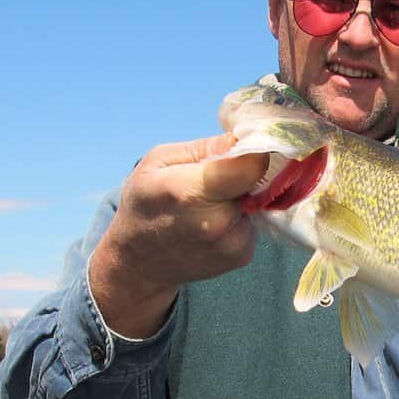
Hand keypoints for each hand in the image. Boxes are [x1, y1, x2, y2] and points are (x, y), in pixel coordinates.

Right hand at [89, 135, 268, 337]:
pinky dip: (241, 217)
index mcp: (189, 192)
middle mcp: (216, 223)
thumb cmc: (144, 203)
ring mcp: (232, 244)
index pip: (252, 166)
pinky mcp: (243, 257)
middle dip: (245, 174)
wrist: (139, 262)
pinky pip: (254, 222)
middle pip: (258, 183)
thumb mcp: (159, 161)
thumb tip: (247, 136)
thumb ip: (207, 147)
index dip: (254, 151)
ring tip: (211, 203)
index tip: (244, 148)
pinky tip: (215, 222)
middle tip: (218, 178)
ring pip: (259, 203)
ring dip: (243, 197)